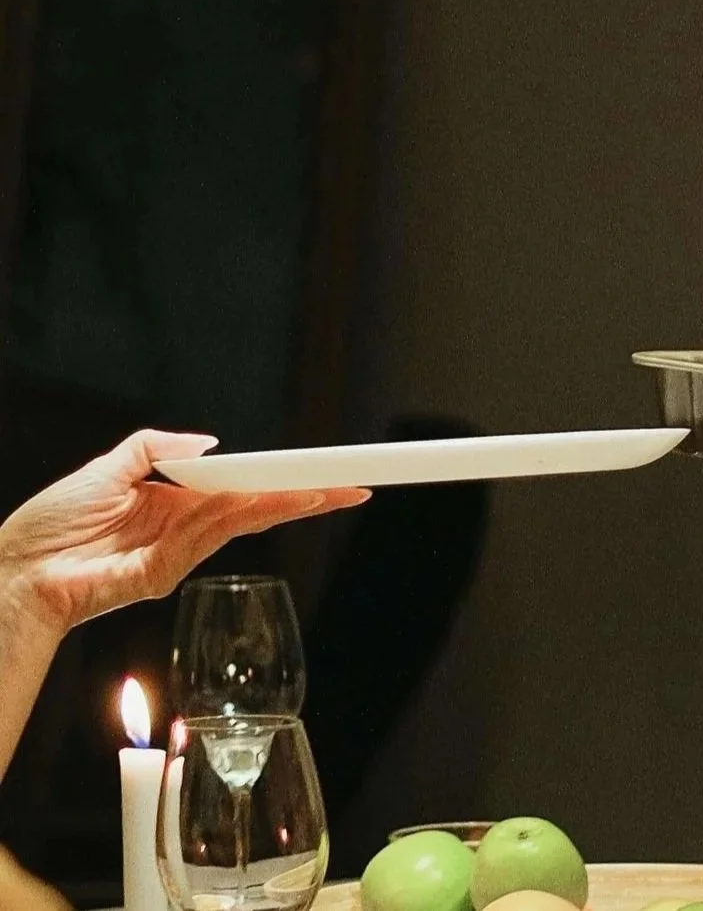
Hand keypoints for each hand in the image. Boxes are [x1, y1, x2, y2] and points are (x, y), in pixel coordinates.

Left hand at [0, 432, 365, 642]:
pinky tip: (273, 500)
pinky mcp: (164, 574)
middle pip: (255, 505)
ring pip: (244, 520)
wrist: (14, 570)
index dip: (278, 475)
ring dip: (288, 503)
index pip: (238, 485)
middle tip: (355, 485)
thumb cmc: (47, 525)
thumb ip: (154, 447)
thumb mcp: (105, 468)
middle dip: (306, 495)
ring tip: (329, 490)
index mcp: (171, 501)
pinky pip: (211, 537)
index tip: (319, 467)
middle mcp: (182, 527)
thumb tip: (210, 442)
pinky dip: (244, 515)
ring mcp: (178, 553)